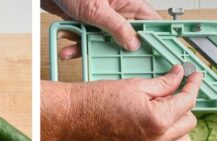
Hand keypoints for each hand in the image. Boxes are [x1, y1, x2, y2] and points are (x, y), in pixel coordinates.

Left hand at [42, 0, 159, 58]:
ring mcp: (101, 16)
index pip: (149, 21)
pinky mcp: (86, 20)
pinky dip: (74, 39)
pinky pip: (84, 36)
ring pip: (101, 39)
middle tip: (106, 59)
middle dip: (111, 48)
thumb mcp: (97, 10)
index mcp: (128, 2)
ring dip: (86, 45)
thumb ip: (116, 27)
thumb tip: (133, 43)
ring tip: (72, 49)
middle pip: (124, 35)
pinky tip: (64, 39)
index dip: (151, 37)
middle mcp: (116, 10)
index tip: (150, 54)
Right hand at [42, 65, 203, 140]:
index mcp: (158, 120)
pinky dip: (165, 137)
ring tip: (163, 112)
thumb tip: (180, 76)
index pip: (187, 101)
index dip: (193, 85)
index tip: (195, 77)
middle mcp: (156, 140)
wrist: (76, 116)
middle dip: (183, 105)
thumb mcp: (137, 85)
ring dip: (178, 125)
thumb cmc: (100, 99)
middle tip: (170, 93)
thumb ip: (164, 83)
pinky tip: (151, 124)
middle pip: (189, 122)